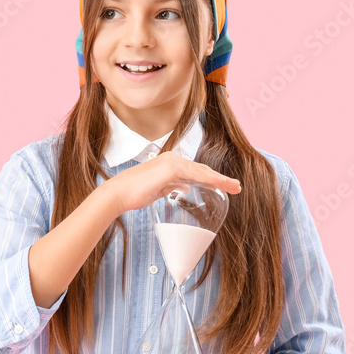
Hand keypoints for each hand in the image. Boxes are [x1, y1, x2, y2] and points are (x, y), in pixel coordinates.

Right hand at [103, 151, 240, 214]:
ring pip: (202, 171)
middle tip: (236, 187)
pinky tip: (222, 185)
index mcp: (168, 163)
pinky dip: (211, 180)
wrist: (117, 194)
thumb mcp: (157, 190)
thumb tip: (184, 187)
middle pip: (202, 169)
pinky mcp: (171, 169)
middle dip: (220, 178)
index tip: (224, 186)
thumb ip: (170, 186)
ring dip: (221, 179)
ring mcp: (171, 162)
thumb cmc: (132, 194)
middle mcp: (171, 159)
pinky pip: (197, 175)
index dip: (210, 178)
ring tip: (235, 187)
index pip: (194, 171)